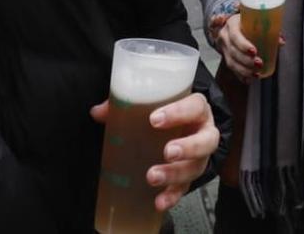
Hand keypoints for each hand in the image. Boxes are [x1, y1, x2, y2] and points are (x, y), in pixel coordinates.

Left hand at [87, 89, 217, 214]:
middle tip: (167, 152)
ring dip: (175, 174)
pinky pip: (185, 188)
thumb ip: (127, 104)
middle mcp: (203, 133)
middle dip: (187, 147)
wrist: (187, 126)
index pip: (195, 106)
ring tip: (154, 176)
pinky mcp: (190, 176)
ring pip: (196, 167)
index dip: (178, 112)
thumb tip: (97, 112)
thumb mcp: (154, 103)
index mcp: (197, 109)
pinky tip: (159, 201)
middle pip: (206, 141)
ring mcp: (199, 157)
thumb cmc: (172, 112)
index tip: (155, 119)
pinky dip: (172, 196)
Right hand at [208, 12, 264, 79]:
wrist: (232, 25)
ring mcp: (223, 48)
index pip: (235, 35)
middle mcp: (225, 36)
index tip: (254, 51)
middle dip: (246, 60)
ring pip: (231, 62)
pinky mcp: (225, 57)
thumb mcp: (255, 21)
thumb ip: (269, 30)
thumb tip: (281, 41)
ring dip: (244, 70)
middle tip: (259, 63)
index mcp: (232, 24)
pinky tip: (249, 79)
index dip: (243, 45)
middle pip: (233, 51)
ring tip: (256, 74)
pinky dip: (241, 75)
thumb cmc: (247, 22)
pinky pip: (232, 69)